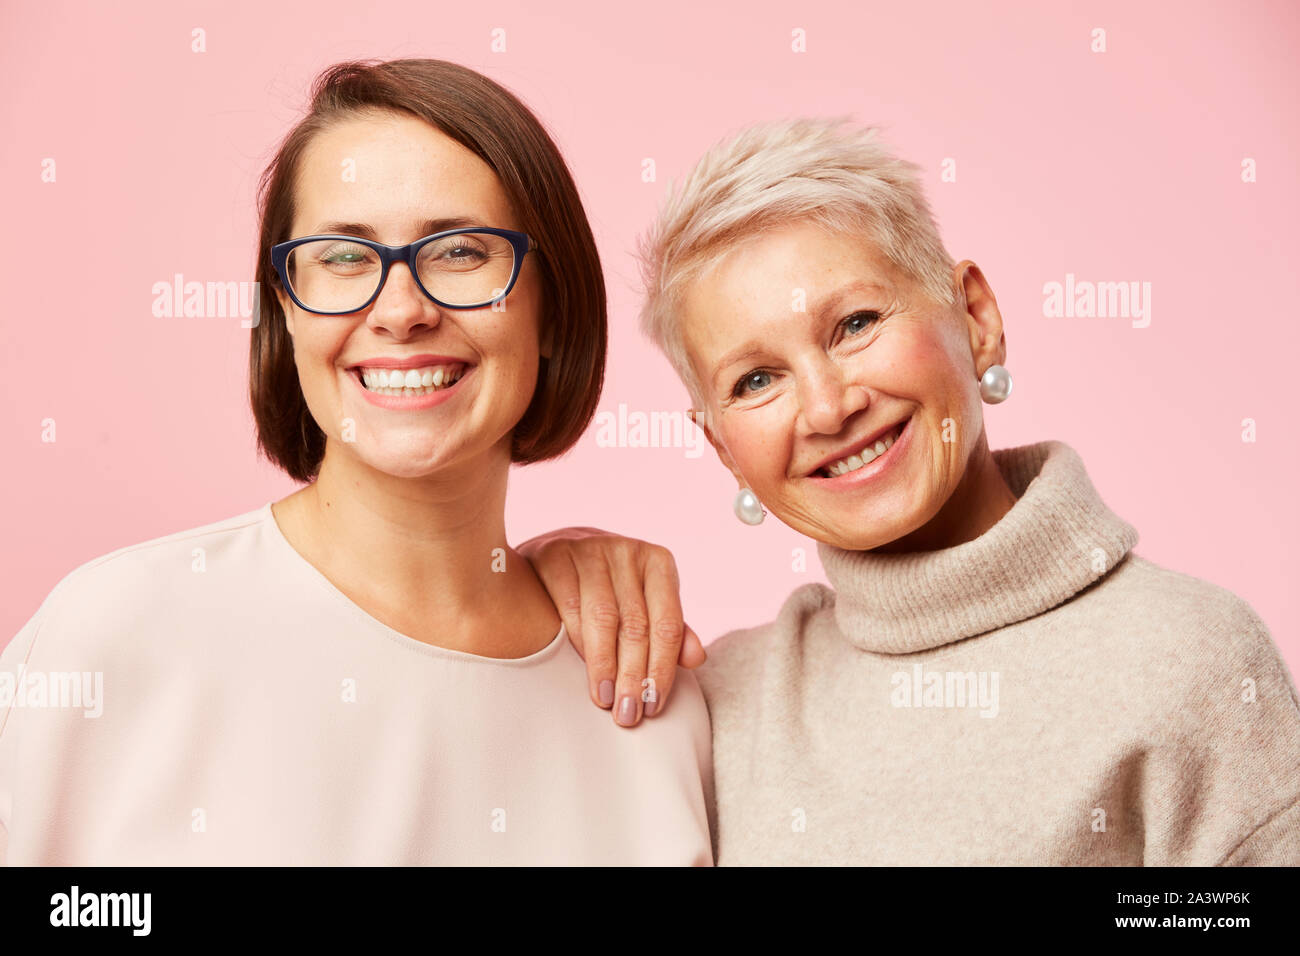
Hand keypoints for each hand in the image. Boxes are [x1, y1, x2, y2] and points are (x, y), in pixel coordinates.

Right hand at [517, 527, 705, 726]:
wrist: (559, 548)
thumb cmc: (609, 583)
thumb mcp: (644, 599)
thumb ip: (669, 628)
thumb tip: (698, 659)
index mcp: (658, 563)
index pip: (667, 624)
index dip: (662, 669)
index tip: (653, 706)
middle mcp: (628, 552)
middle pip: (636, 625)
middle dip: (633, 676)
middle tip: (628, 714)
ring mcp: (591, 550)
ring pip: (603, 618)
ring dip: (604, 665)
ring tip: (605, 700)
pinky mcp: (556, 555)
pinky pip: (569, 607)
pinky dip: (575, 642)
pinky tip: (579, 669)